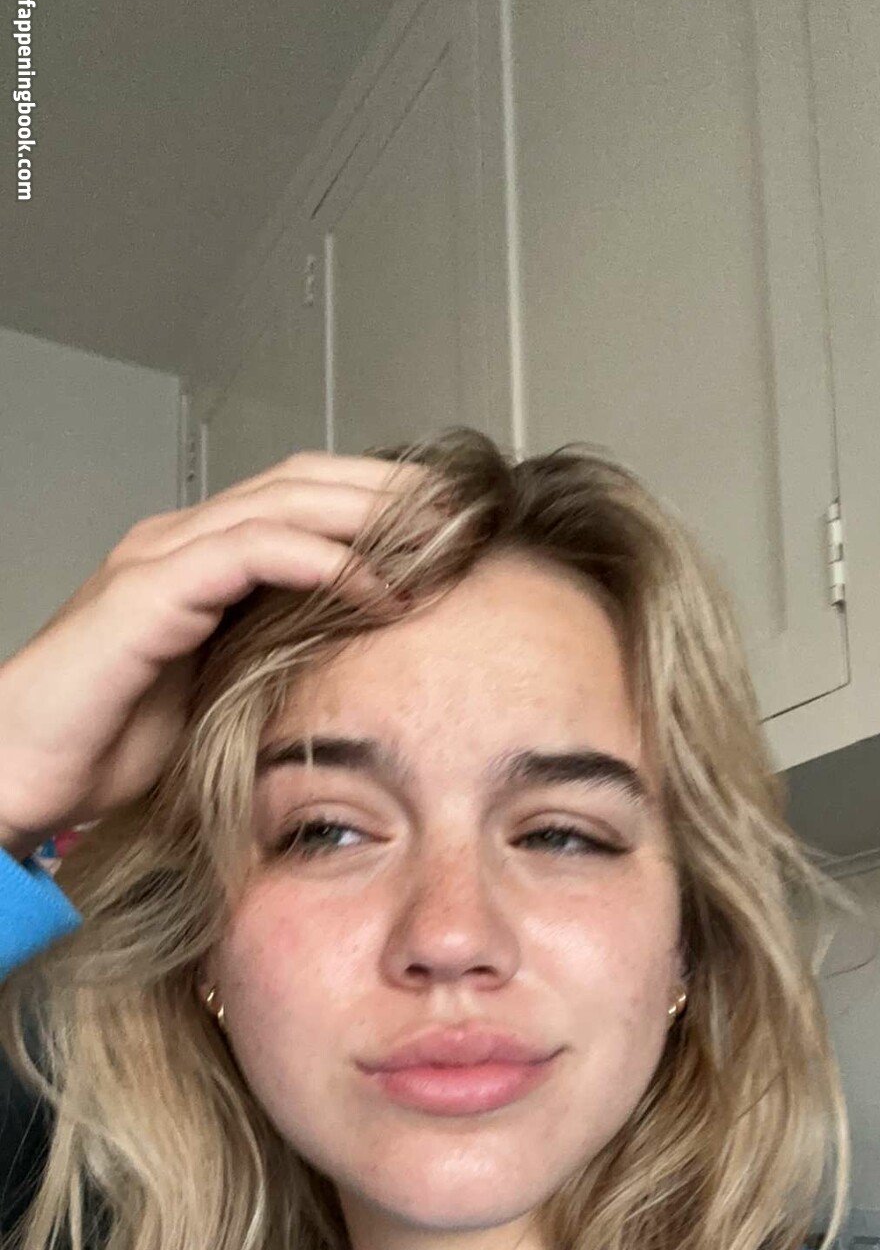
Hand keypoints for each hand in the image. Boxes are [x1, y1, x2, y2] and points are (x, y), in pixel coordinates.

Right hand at [0, 451, 427, 855]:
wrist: (19, 768)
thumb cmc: (105, 745)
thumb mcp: (218, 694)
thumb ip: (273, 661)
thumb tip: (351, 668)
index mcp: (197, 558)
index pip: (301, 499)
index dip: (376, 500)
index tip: (450, 524)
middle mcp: (179, 541)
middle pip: (305, 481)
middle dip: (390, 489)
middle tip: (466, 509)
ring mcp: (162, 557)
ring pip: (288, 502)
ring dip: (372, 515)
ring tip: (441, 538)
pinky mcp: (151, 591)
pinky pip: (256, 552)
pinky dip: (327, 563)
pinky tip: (380, 589)